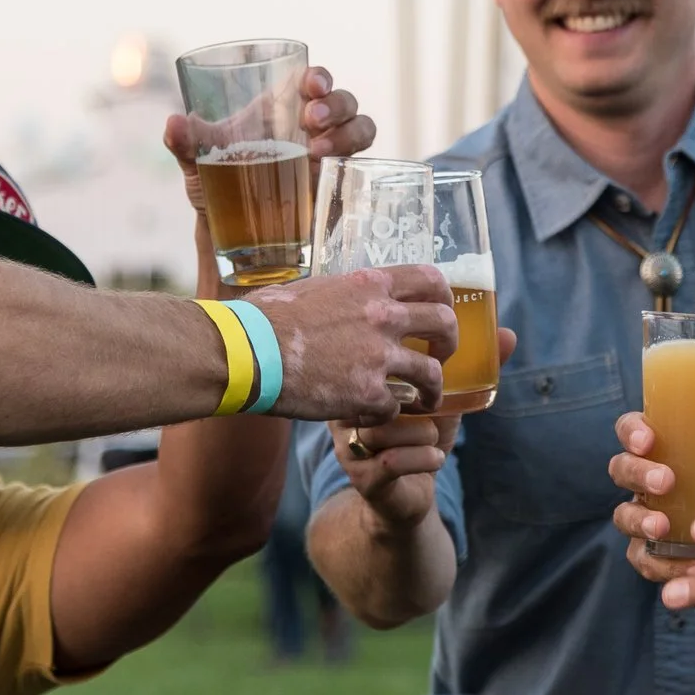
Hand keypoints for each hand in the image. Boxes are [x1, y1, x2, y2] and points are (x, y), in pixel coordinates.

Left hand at [163, 64, 374, 211]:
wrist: (230, 236)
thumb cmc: (216, 188)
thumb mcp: (197, 163)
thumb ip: (186, 143)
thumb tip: (174, 123)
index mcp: (281, 110)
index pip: (312, 81)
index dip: (320, 77)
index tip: (312, 84)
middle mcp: (312, 129)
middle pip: (344, 101)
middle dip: (336, 104)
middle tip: (311, 120)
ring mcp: (330, 157)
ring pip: (362, 128)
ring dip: (348, 132)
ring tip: (318, 150)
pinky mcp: (339, 187)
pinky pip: (364, 168)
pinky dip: (355, 165)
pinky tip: (331, 174)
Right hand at [252, 265, 456, 422]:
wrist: (244, 352)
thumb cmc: (265, 317)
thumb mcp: (314, 287)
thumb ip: (346, 292)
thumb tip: (353, 295)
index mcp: (369, 285)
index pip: (431, 280)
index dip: (445, 298)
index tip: (442, 314)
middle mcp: (382, 316)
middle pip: (444, 324)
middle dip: (450, 344)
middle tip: (442, 357)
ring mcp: (377, 356)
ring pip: (431, 374)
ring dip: (432, 389)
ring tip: (426, 400)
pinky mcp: (365, 393)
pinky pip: (395, 407)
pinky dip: (386, 413)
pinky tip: (372, 414)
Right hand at [331, 329, 515, 527]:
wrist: (408, 493)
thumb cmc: (422, 434)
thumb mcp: (444, 397)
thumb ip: (471, 367)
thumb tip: (510, 334)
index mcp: (360, 380)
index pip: (381, 360)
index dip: (414, 370)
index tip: (432, 382)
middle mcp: (344, 411)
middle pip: (383, 392)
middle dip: (420, 403)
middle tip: (431, 412)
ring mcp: (347, 445)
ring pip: (389, 427)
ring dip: (425, 433)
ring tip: (431, 437)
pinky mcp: (361, 477)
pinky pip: (395, 460)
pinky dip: (426, 458)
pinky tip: (434, 458)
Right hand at [607, 411, 694, 586]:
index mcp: (668, 449)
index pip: (632, 429)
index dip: (632, 431)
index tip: (649, 439)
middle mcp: (649, 483)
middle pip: (621, 469)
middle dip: (638, 474)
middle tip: (665, 482)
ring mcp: (647, 521)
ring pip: (623, 516)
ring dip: (640, 520)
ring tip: (663, 528)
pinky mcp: (656, 558)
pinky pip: (647, 562)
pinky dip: (667, 566)